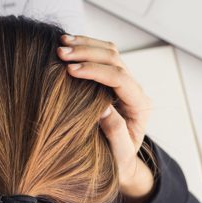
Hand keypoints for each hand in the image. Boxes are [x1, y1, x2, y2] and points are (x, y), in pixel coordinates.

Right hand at [57, 35, 153, 202]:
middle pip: (114, 58)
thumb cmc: (119, 160)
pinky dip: (85, 46)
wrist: (121, 159)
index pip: (119, 78)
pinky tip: (69, 43)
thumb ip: (115, 132)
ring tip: (62, 43)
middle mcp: (134, 88)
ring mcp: (125, 80)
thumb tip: (103, 108)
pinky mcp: (113, 77)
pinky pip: (102, 54)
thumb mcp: (119, 154)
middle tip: (61, 53)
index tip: (70, 70)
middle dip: (87, 52)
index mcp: (140, 105)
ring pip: (109, 51)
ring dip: (85, 44)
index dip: (95, 71)